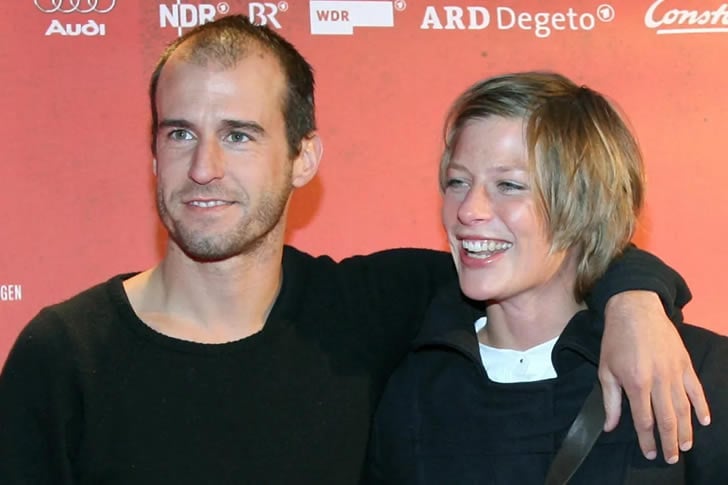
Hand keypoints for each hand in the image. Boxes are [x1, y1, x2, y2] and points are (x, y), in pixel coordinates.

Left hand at [600, 291, 709, 463]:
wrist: (635, 310)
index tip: (649, 454)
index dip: (647, 440)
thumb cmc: (616, 340)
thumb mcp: (606, 369)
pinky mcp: (685, 364)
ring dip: (686, 430)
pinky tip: (704, 421)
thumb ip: (610, 400)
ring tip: (685, 445)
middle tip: (671, 458)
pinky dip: (701, 407)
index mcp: (636, 383)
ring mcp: (674, 372)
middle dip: (669, 441)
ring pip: (684, 408)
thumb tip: (611, 426)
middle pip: (667, 419)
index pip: (644, 420)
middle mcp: (658, 380)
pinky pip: (696, 390)